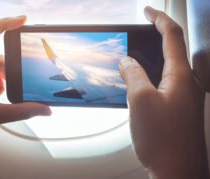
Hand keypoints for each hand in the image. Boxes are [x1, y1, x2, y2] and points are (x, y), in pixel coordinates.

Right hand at [119, 7, 208, 178]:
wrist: (177, 172)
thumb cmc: (162, 140)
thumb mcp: (140, 100)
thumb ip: (133, 74)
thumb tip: (127, 61)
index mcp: (181, 76)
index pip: (172, 35)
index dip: (158, 18)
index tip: (147, 10)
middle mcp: (188, 84)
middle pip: (174, 49)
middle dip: (157, 35)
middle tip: (142, 30)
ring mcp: (186, 97)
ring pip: (169, 68)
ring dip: (153, 58)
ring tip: (136, 58)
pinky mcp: (180, 109)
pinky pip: (167, 84)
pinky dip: (154, 76)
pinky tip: (141, 84)